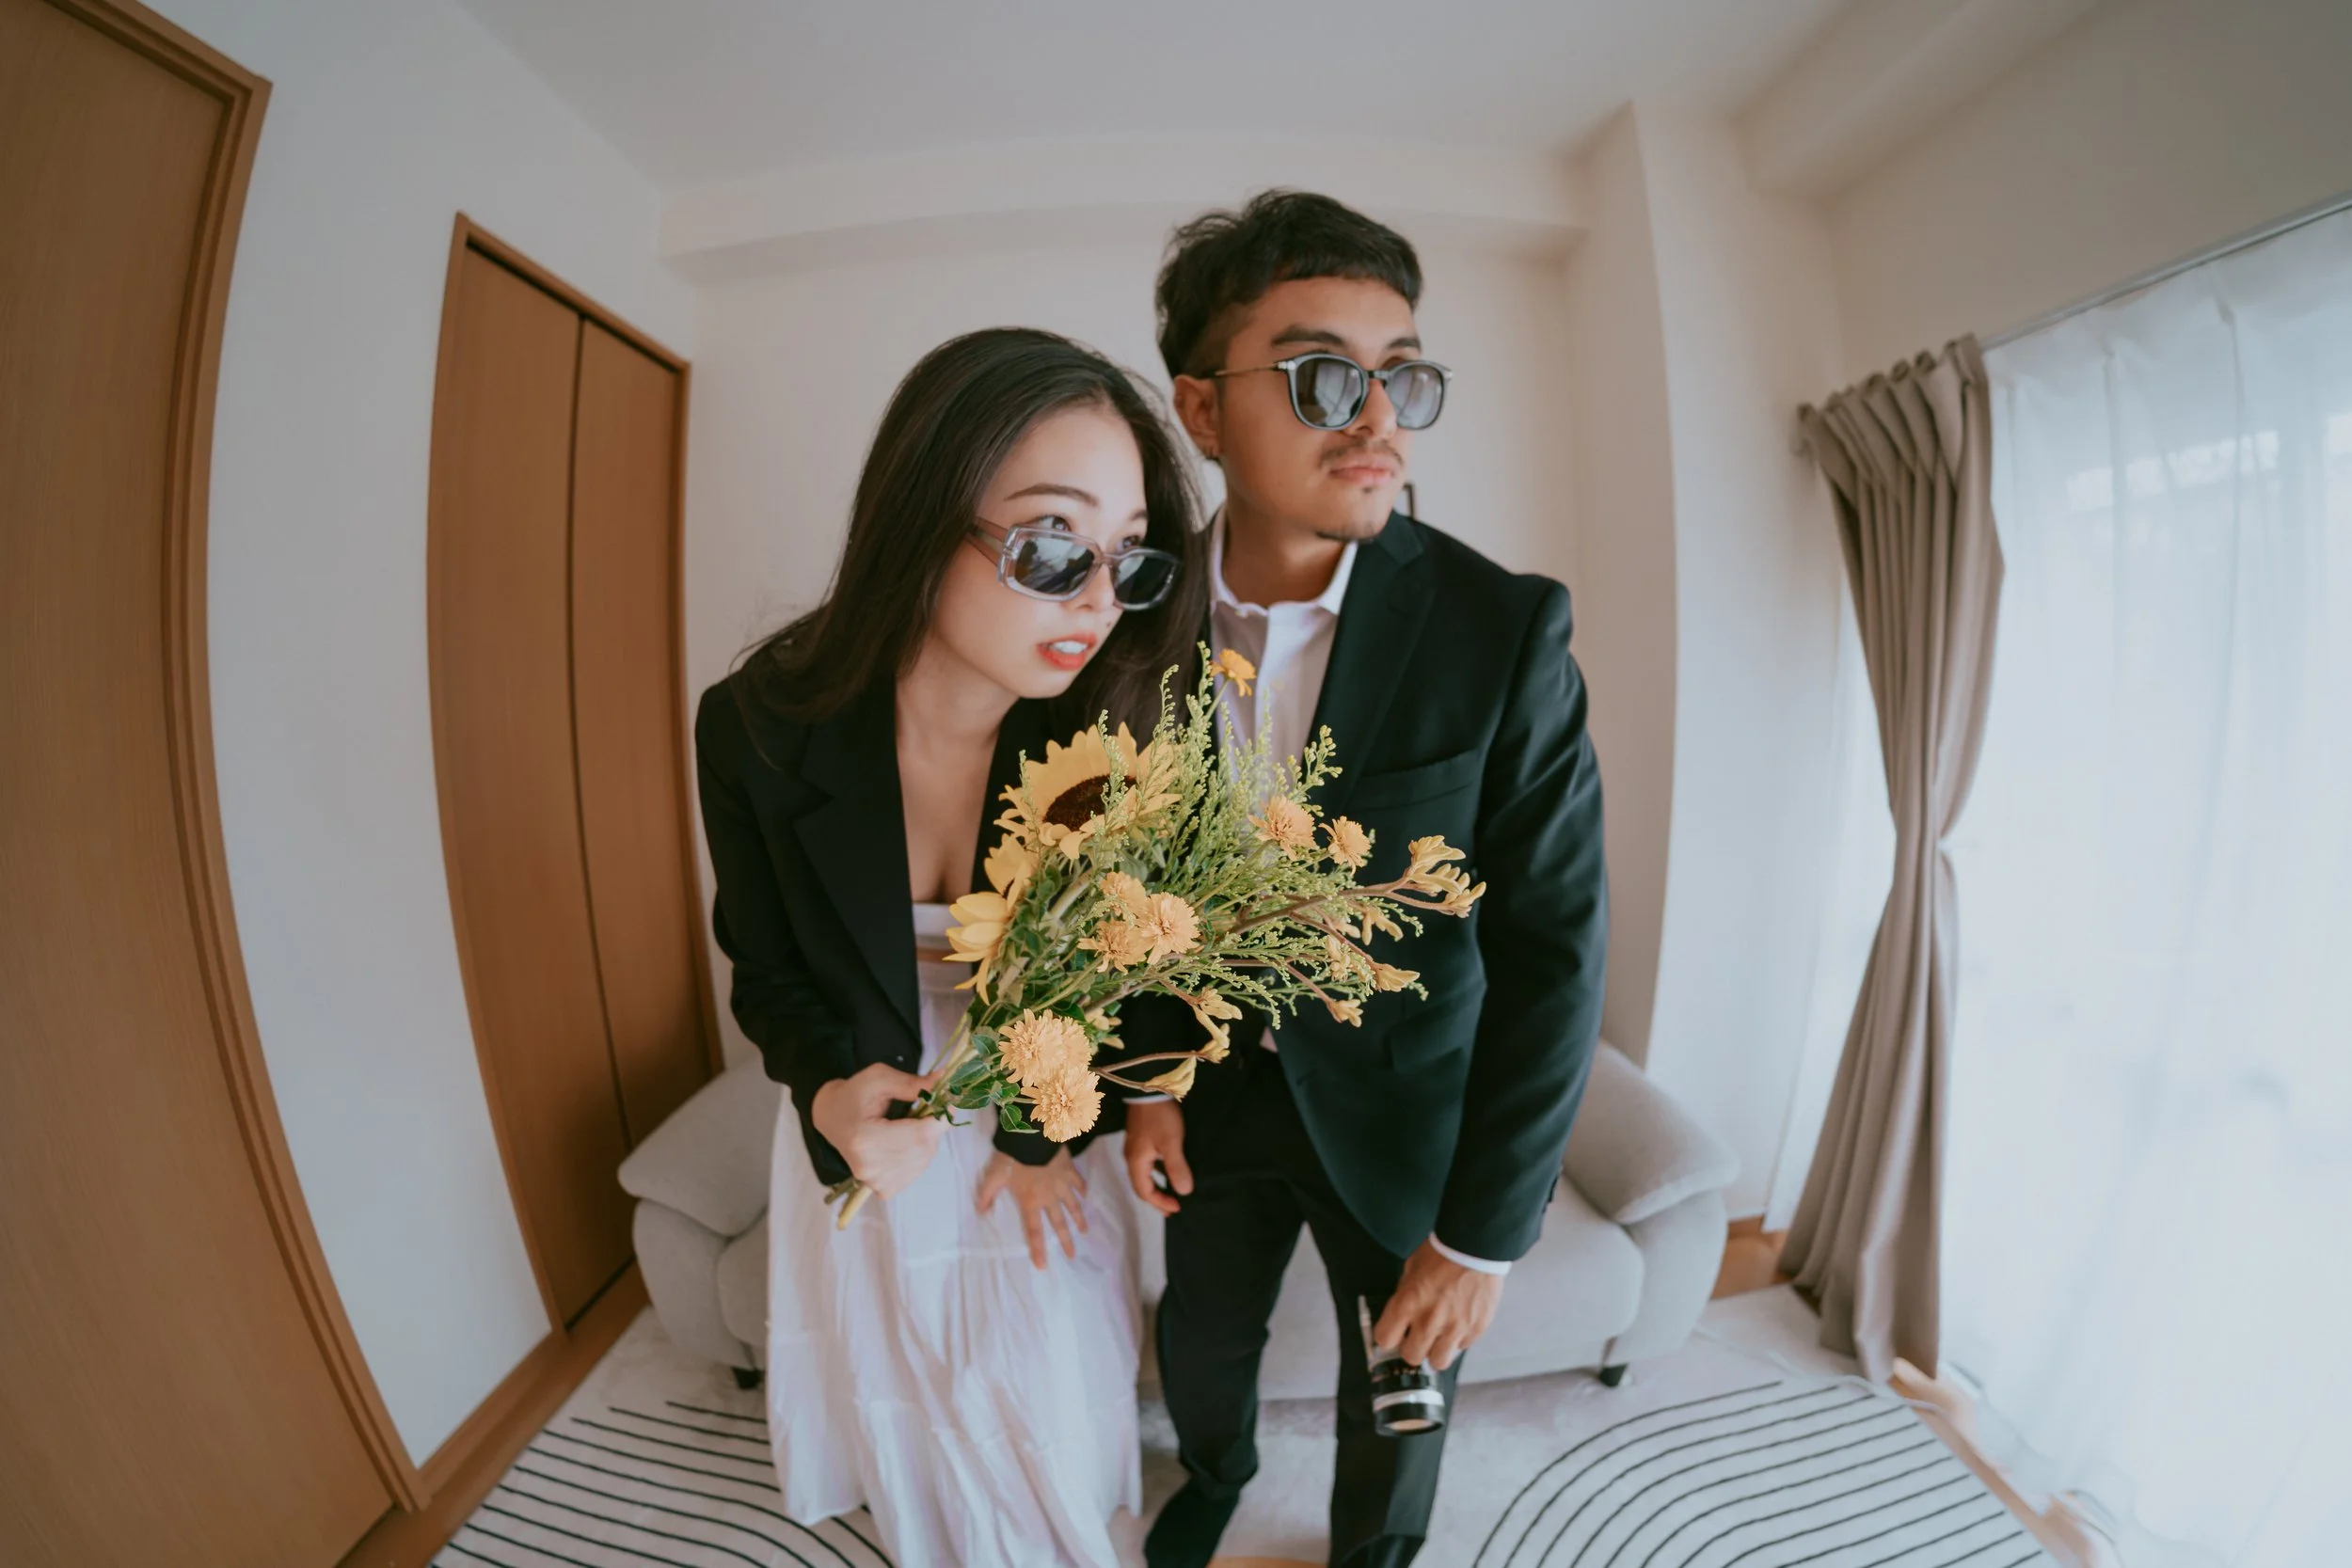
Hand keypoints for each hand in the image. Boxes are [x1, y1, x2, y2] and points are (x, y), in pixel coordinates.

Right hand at [810, 1062, 943, 1198]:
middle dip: (934, 1128)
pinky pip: (916, 1172)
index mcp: (865, 1138)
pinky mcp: (881, 1188)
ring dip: (927, 1142)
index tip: (947, 1102)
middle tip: (928, 1111)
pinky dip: (918, 1156)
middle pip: (924, 1149)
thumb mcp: (879, 1078)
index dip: (940, 1118)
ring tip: (911, 1126)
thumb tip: (944, 1080)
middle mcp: (868, 1166)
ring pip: (923, 1161)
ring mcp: (874, 1181)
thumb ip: (911, 1083)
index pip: (919, 1135)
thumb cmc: (854, 1095)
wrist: (831, 1117)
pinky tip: (905, 1143)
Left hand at [976, 1149, 1088, 1268]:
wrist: (1034, 1135)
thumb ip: (986, 1194)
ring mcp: (1062, 1184)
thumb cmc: (1013, 1157)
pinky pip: (1079, 1183)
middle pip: (1059, 1223)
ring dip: (1079, 1220)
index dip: (1038, 1249)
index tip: (1042, 1266)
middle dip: (1065, 1241)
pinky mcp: (1070, 1170)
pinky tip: (1086, 1195)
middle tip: (1072, 1256)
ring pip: (1073, 1206)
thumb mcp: (993, 1176)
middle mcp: (1049, 1198)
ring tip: (1085, 1231)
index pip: (1034, 1231)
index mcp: (1031, 1201)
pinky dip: (1083, 1190)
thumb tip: (980, 1212)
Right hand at [1122, 1099, 1191, 1216]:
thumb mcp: (1171, 1143)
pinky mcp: (1140, 1139)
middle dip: (1156, 1198)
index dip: (1160, 1203)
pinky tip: (1167, 1171)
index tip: (1177, 1208)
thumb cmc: (1160, 1117)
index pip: (1145, 1191)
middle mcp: (1131, 1157)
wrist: (1148, 1089)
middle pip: (1141, 1185)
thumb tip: (1184, 1192)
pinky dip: (1157, 1173)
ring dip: (1156, 1186)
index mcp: (1136, 1161)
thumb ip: (1176, 1168)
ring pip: (1143, 1175)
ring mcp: (1134, 1147)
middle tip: (1173, 1207)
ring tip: (1171, 1193)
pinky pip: (1146, 1164)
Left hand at [1372, 1239, 1503, 1371]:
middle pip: (1412, 1356)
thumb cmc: (1440, 1253)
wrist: (1477, 1247)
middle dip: (1412, 1346)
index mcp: (1408, 1303)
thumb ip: (1404, 1294)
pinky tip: (1460, 1322)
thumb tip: (1401, 1314)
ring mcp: (1455, 1328)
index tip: (1393, 1332)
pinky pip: (1462, 1347)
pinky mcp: (1476, 1329)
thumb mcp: (1411, 1268)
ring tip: (1440, 1336)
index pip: (1385, 1339)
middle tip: (1418, 1334)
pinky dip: (1458, 1339)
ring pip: (1438, 1362)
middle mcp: (1429, 1321)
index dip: (1388, 1336)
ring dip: (1436, 1351)